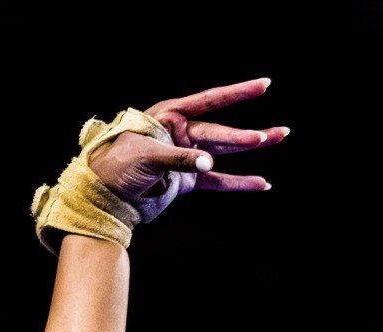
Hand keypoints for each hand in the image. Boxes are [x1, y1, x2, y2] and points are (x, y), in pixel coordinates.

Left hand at [88, 78, 286, 221]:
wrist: (104, 197)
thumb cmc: (117, 168)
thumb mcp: (146, 158)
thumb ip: (179, 159)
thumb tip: (210, 164)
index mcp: (169, 116)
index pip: (210, 101)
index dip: (238, 93)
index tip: (264, 84)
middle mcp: (181, 133)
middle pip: (219, 131)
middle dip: (246, 134)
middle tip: (272, 135)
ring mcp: (186, 157)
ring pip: (225, 150)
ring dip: (250, 147)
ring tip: (278, 137)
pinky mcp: (187, 180)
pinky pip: (219, 180)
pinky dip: (239, 182)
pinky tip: (261, 183)